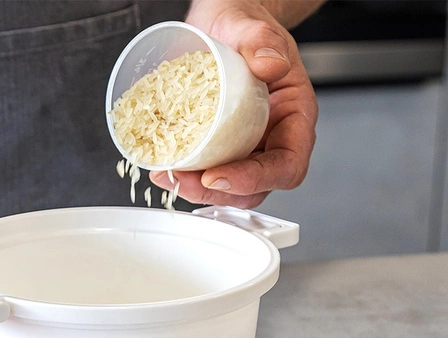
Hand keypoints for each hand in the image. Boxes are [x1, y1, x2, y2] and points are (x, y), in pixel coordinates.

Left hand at [150, 0, 319, 208]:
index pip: (286, 166)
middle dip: (217, 191)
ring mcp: (247, 147)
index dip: (254, 179)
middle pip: (255, 189)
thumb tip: (269, 64)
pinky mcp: (221, 149)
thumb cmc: (244, 24)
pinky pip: (207, 173)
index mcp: (294, 115)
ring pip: (229, 188)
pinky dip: (187, 177)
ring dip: (197, 190)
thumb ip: (261, 39)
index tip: (217, 176)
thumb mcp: (249, 23)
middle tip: (182, 179)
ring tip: (168, 174)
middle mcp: (273, 138)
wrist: (221, 24)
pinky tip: (164, 168)